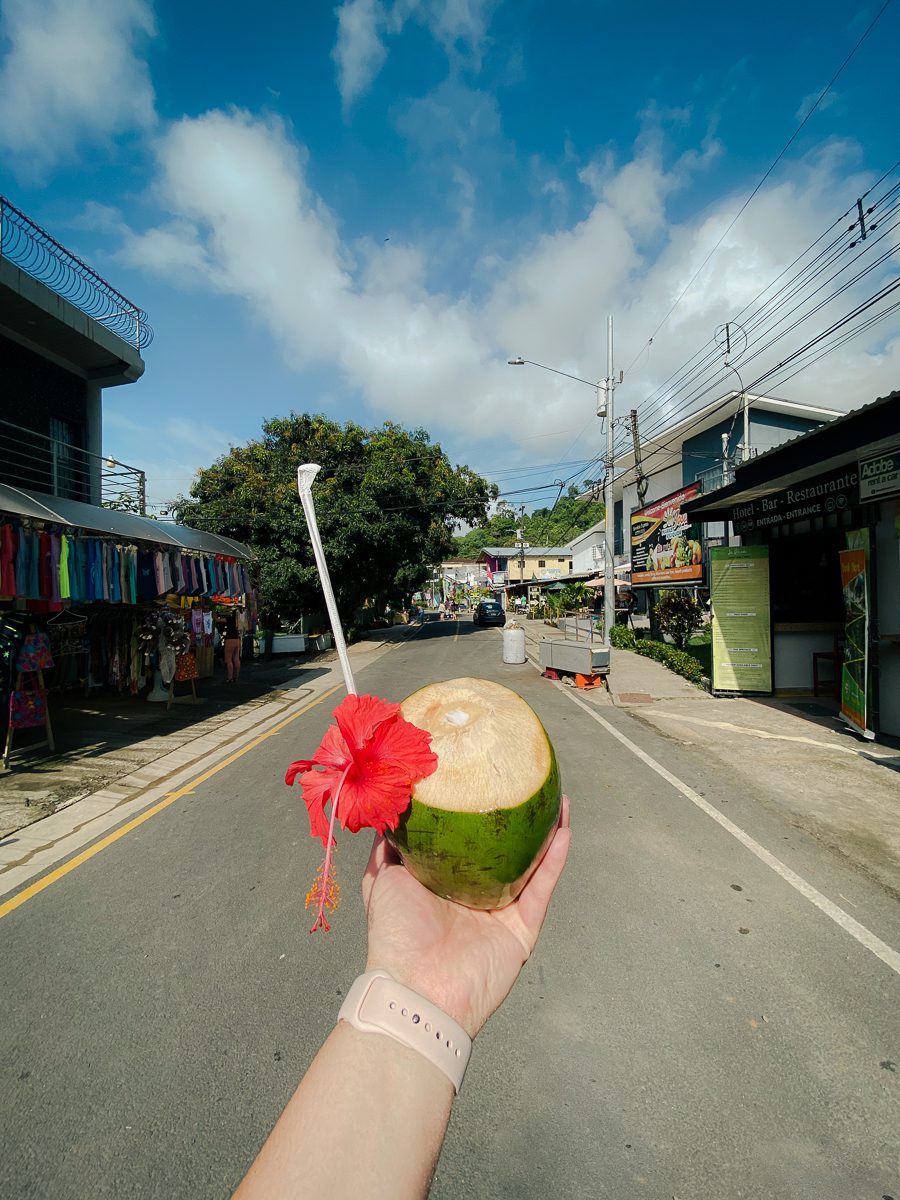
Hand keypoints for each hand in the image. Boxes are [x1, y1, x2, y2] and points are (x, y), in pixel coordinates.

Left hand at [361, 796, 570, 1037]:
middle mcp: (476, 896)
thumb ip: (387, 848)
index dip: (476, 814)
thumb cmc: (395, 935)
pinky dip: (554, 861)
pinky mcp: (522, 930)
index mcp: (444, 884)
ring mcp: (501, 913)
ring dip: (547, 833)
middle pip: (506, 851)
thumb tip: (387, 812)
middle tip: (526, 783)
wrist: (416, 989)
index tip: (483, 779)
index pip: (467, 843)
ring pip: (532, 865)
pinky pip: (542, 889)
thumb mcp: (381, 880)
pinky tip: (563, 830)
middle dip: (519, 820)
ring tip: (557, 799)